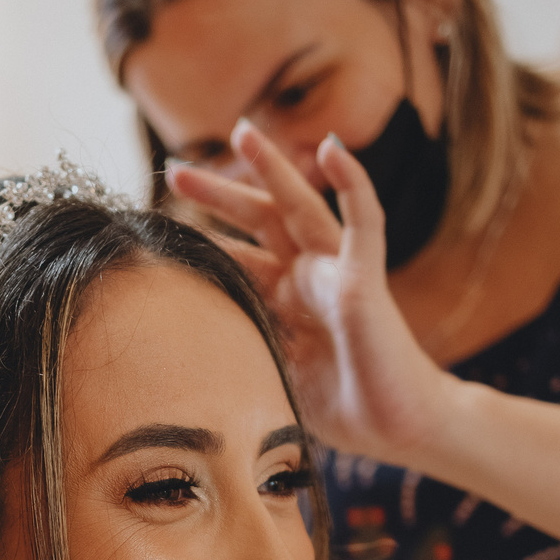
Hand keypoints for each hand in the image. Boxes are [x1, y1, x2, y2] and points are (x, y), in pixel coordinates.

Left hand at [168, 124, 454, 464]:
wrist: (400, 428)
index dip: (204, 239)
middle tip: (176, 169)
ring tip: (243, 131)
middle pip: (259, 221)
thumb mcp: (275, 375)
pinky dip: (352, 183)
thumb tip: (189, 346)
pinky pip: (364, 222)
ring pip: (301, 207)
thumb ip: (244, 349)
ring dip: (273, 168)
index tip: (159, 227)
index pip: (239, 257)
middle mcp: (309, 278)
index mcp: (286, 300)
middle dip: (219, 194)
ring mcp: (338, 272)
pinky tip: (333, 147)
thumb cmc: (346, 408)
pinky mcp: (366, 278)